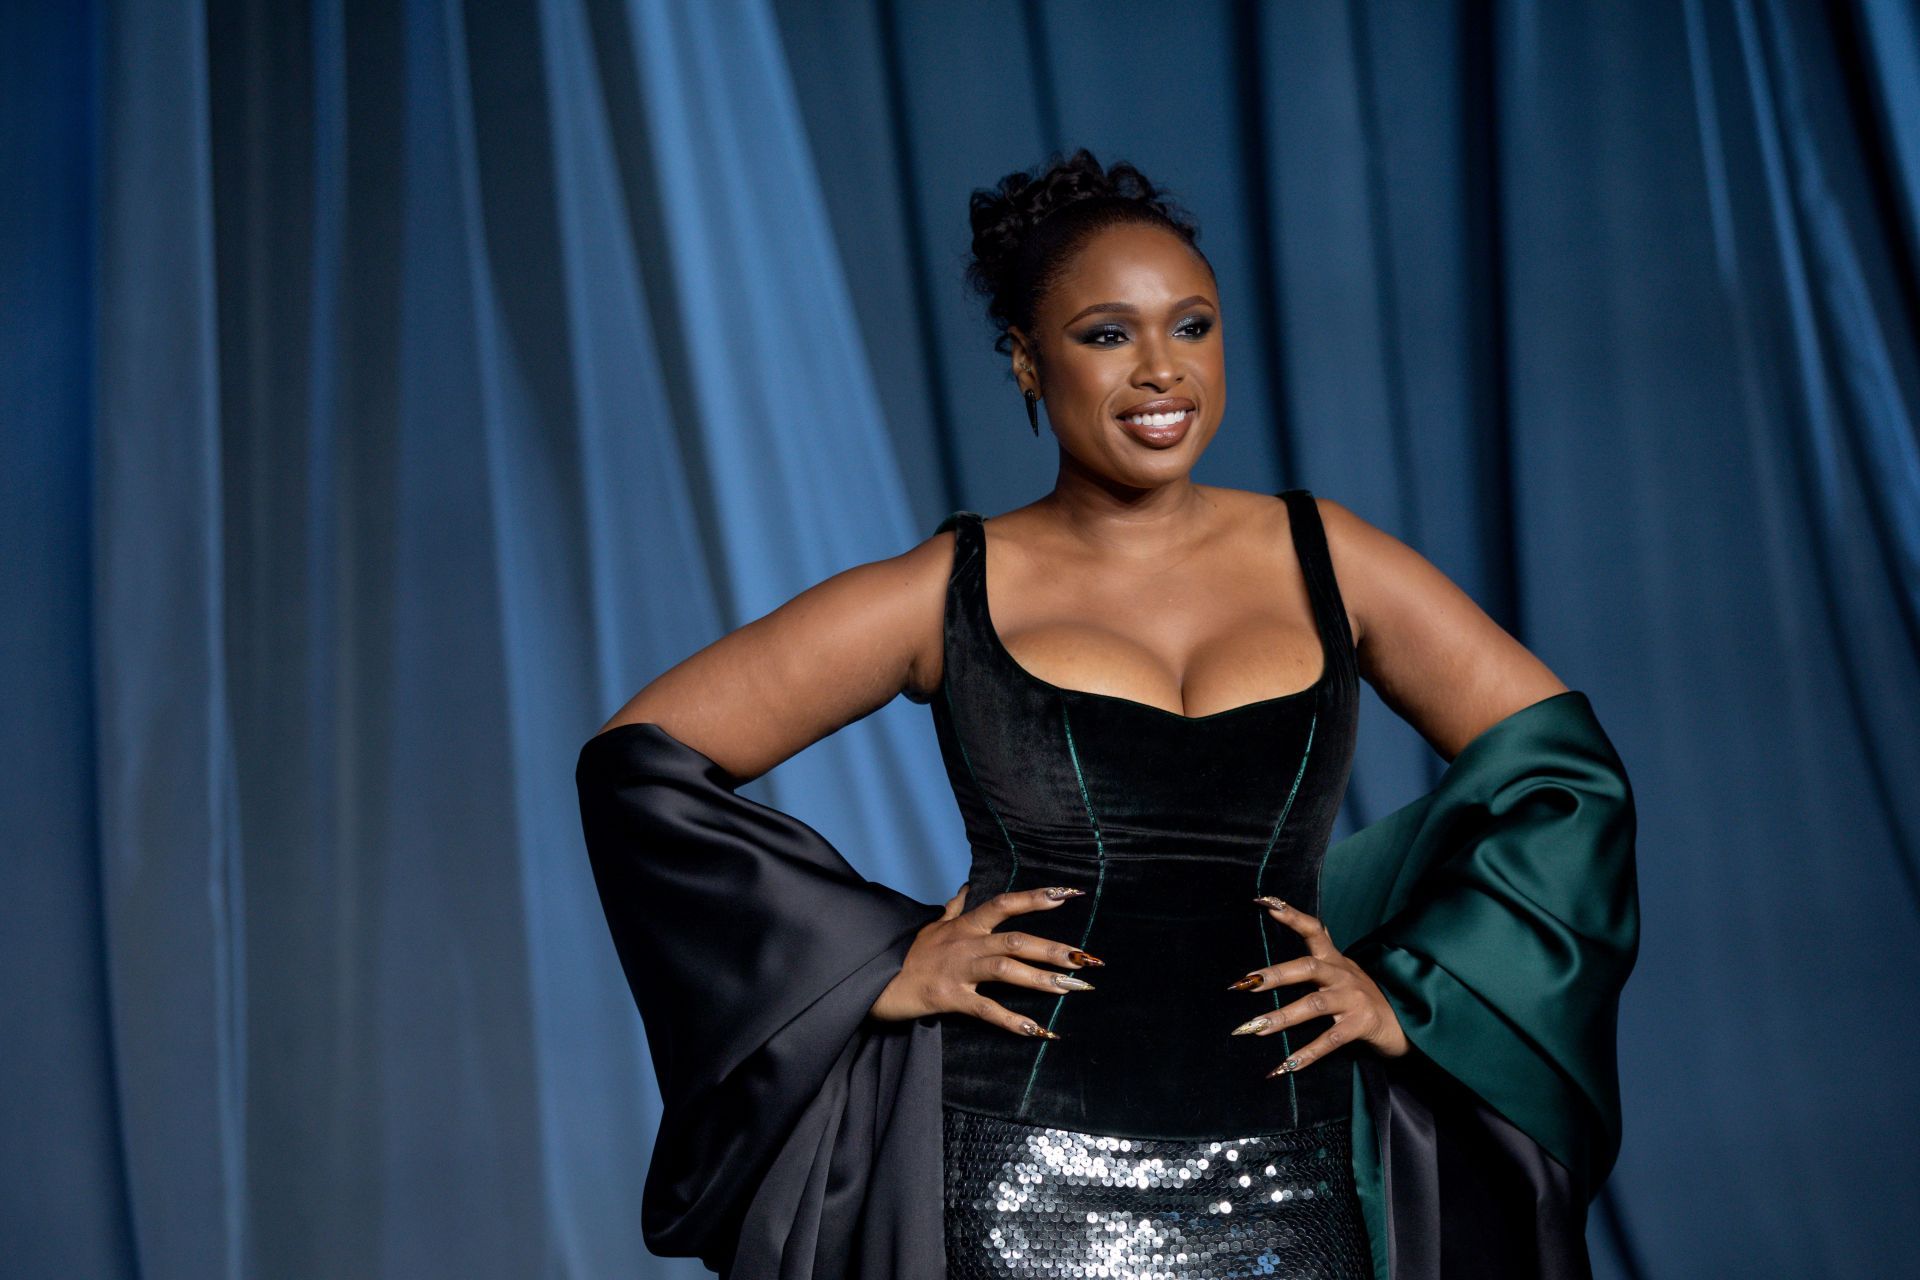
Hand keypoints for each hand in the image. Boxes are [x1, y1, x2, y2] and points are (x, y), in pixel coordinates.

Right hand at [867, 882, 1101, 1036]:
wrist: (874, 980)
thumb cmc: (906, 954)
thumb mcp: (930, 926)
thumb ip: (953, 908)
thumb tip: (966, 888)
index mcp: (964, 925)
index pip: (1005, 903)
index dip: (1037, 897)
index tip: (1069, 893)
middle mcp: (965, 943)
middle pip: (1016, 939)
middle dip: (1054, 949)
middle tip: (1088, 960)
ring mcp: (958, 970)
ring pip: (1006, 969)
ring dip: (1042, 979)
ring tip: (1073, 989)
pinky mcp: (949, 997)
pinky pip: (986, 1009)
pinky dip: (1013, 1021)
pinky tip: (1039, 1030)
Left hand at [1228, 896, 1410, 1074]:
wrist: (1406, 1025)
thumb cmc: (1363, 998)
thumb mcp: (1343, 971)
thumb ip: (1319, 955)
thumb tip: (1286, 927)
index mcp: (1336, 961)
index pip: (1315, 930)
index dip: (1292, 916)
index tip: (1265, 903)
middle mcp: (1343, 975)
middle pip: (1307, 967)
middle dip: (1275, 975)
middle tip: (1246, 983)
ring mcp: (1353, 1000)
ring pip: (1313, 1005)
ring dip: (1282, 1018)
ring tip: (1254, 1029)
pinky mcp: (1360, 1026)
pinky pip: (1328, 1041)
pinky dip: (1306, 1055)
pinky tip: (1284, 1066)